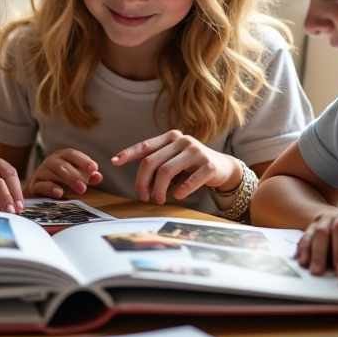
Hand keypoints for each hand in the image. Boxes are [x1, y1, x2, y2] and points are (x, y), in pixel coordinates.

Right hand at [28, 149, 102, 197]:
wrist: (37, 190)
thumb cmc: (58, 180)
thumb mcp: (74, 177)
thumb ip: (86, 177)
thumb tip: (98, 176)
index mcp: (61, 157)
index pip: (71, 154)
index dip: (83, 160)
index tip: (94, 169)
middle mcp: (50, 162)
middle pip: (63, 164)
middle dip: (77, 174)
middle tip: (86, 185)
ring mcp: (41, 173)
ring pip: (54, 172)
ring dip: (68, 180)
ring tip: (81, 189)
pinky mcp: (34, 186)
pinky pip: (41, 185)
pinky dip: (50, 188)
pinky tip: (60, 193)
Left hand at [111, 131, 240, 203]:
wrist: (224, 167)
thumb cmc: (192, 165)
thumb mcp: (174, 157)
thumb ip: (157, 162)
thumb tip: (139, 181)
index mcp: (171, 137)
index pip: (145, 145)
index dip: (128, 153)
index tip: (114, 161)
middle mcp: (182, 141)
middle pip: (152, 162)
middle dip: (142, 182)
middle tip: (143, 196)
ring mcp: (196, 152)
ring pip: (166, 171)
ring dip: (159, 189)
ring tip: (159, 199)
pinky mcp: (209, 166)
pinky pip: (189, 181)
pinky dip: (181, 191)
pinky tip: (177, 196)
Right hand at [297, 204, 337, 275]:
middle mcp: (332, 216)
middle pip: (323, 231)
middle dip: (324, 253)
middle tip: (327, 272)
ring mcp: (319, 224)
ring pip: (311, 236)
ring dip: (312, 254)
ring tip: (315, 272)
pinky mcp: (310, 232)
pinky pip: (303, 240)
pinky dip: (302, 252)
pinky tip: (304, 264)